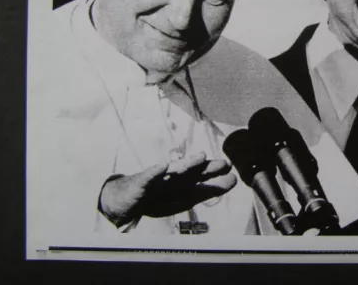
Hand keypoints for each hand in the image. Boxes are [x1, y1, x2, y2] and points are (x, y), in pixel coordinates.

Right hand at [98, 153, 236, 226]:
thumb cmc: (156, 196)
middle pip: (193, 172)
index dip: (217, 179)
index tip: (233, 176)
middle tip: (224, 164)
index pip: (203, 181)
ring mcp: (157, 180)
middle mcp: (172, 180)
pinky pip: (148, 177)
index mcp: (183, 185)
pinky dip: (155, 171)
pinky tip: (162, 166)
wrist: (124, 199)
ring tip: (200, 157)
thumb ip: (205, 189)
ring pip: (173, 171)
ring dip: (187, 164)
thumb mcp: (182, 198)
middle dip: (207, 168)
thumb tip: (231, 180)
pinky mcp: (141, 183)